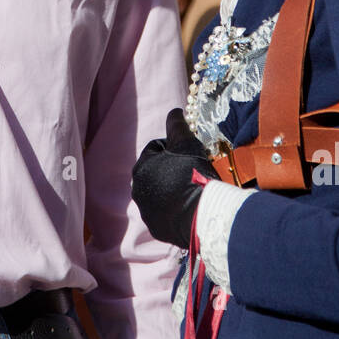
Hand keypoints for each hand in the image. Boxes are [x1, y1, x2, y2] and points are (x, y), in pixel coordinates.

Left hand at [132, 108, 214, 248]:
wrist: (201, 213)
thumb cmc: (192, 173)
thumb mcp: (186, 142)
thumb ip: (176, 124)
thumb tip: (174, 111)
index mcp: (141, 167)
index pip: (156, 149)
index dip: (174, 148)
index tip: (189, 154)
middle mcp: (137, 190)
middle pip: (156, 172)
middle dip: (171, 169)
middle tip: (192, 171)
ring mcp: (146, 211)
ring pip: (159, 193)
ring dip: (172, 189)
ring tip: (191, 189)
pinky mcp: (156, 228)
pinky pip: (165, 213)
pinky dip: (174, 208)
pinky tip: (189, 206)